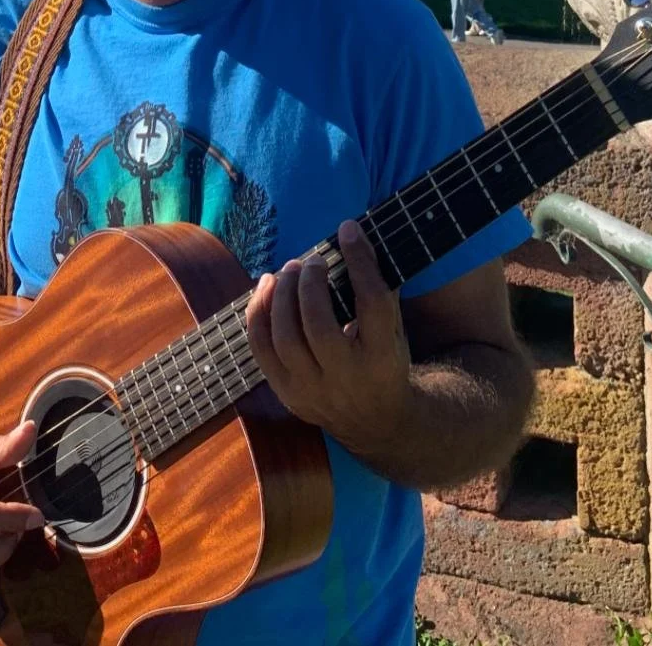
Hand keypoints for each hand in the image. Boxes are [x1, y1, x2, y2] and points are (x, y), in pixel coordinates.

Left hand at [245, 220, 411, 456]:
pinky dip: (258, 315)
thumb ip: (376, 288)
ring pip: (285, 338)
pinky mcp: (288, 395)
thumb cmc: (383, 359)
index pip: (373, 302)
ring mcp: (314, 390)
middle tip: (310, 260)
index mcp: (384, 356)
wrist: (377, 421)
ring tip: (286, 270)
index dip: (359, 261)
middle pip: (320, 324)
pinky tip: (266, 289)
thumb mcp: (393, 328)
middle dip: (309, 283)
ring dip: (280, 296)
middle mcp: (349, 377)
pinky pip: (262, 350)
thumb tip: (349, 235)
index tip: (347, 230)